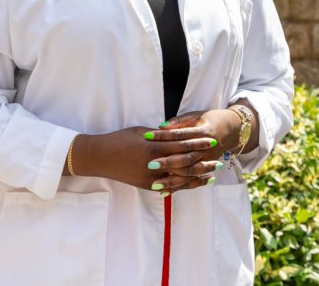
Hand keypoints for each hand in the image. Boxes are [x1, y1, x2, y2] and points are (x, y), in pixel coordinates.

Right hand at [71, 125, 222, 193]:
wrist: (100, 157)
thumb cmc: (120, 139)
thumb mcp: (141, 132)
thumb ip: (160, 135)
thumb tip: (176, 134)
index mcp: (154, 147)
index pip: (182, 145)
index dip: (198, 143)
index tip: (211, 141)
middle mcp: (154, 164)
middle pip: (185, 164)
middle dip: (203, 162)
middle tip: (218, 160)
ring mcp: (151, 177)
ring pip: (180, 179)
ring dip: (197, 177)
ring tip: (211, 175)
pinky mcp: (147, 185)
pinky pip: (169, 187)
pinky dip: (183, 185)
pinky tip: (194, 184)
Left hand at [143, 109, 241, 191]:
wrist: (232, 129)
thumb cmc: (210, 119)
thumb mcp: (196, 116)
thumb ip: (180, 121)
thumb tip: (161, 126)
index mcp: (203, 132)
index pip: (179, 135)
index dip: (163, 136)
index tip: (147, 137)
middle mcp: (207, 148)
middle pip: (184, 157)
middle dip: (167, 162)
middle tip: (149, 164)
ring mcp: (208, 160)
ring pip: (189, 172)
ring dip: (172, 179)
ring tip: (155, 183)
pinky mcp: (207, 168)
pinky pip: (192, 180)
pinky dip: (180, 187)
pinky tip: (165, 192)